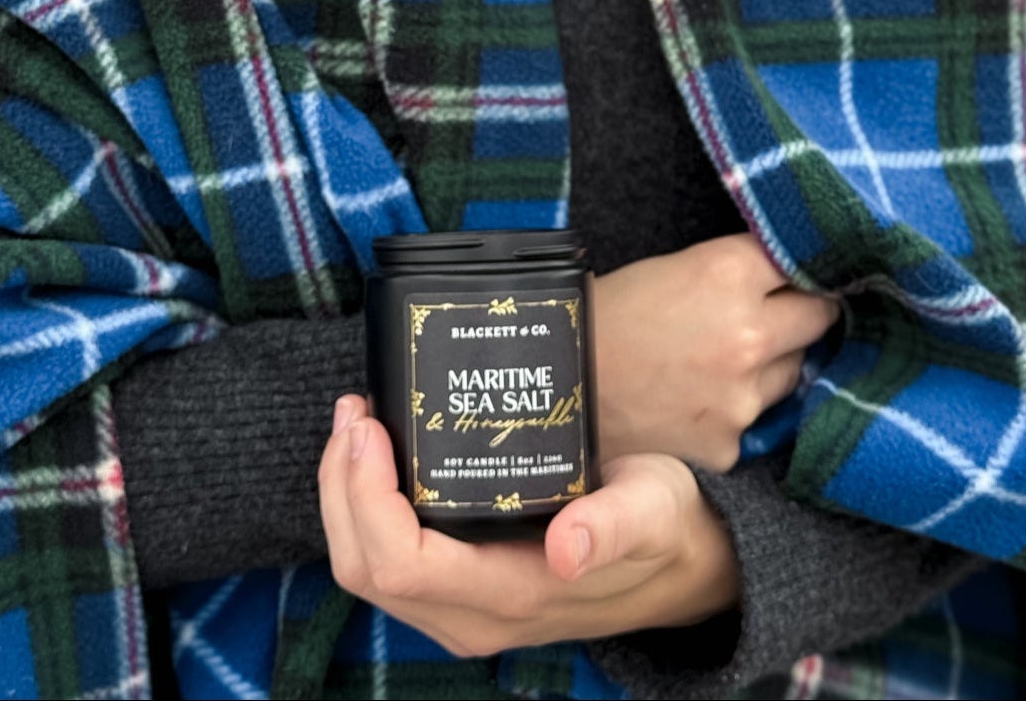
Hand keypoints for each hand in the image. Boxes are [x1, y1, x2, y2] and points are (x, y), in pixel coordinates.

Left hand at [318, 394, 738, 658]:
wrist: (683, 563)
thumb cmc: (664, 526)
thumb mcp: (653, 510)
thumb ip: (613, 527)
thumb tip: (567, 548)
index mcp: (510, 595)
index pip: (401, 563)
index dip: (367, 497)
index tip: (372, 426)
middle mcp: (473, 615)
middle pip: (364, 568)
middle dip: (342, 487)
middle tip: (355, 409)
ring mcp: (462, 608)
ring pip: (366, 568)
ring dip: (345, 494)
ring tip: (357, 420)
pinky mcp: (462, 587)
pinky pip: (388, 559)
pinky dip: (366, 506)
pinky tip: (381, 452)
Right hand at [590, 233, 841, 468]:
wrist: (557, 383)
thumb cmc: (609, 313)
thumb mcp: (675, 266)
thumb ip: (738, 269)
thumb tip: (794, 271)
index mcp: (730, 273)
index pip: (803, 260)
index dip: (798, 266)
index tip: (798, 272)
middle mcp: (748, 334)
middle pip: (817, 317)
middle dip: (800, 313)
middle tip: (773, 312)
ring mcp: (742, 396)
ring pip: (791, 371)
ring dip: (772, 362)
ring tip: (719, 357)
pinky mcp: (728, 442)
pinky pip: (754, 417)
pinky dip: (736, 408)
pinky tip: (698, 396)